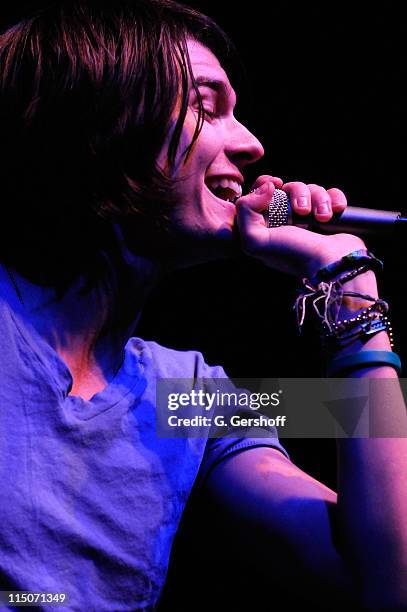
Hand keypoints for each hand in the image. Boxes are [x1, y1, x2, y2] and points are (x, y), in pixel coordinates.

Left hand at [236, 175, 365, 276]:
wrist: (333, 266)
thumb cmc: (294, 256)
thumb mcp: (256, 242)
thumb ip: (245, 213)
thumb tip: (266, 187)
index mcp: (266, 225)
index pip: (259, 194)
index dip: (265, 184)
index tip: (275, 184)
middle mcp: (286, 221)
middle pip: (288, 188)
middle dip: (297, 193)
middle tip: (302, 211)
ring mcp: (309, 218)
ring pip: (311, 189)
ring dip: (318, 199)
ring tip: (322, 217)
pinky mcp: (330, 216)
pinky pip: (331, 194)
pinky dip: (335, 199)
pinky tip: (335, 210)